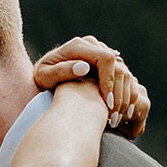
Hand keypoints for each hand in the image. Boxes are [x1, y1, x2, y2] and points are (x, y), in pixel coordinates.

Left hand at [33, 35, 149, 139]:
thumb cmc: (41, 78)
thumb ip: (61, 71)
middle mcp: (93, 46)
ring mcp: (101, 53)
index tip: (106, 104)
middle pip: (118, 66)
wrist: (44, 74)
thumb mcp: (44, 76)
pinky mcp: (107, 64)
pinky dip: (125, 96)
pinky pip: (123, 78)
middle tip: (114, 118)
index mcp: (79, 46)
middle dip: (119, 94)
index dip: (109, 82)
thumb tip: (84, 67)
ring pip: (124, 73)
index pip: (105, 59)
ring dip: (124, 97)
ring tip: (117, 119)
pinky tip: (120, 114)